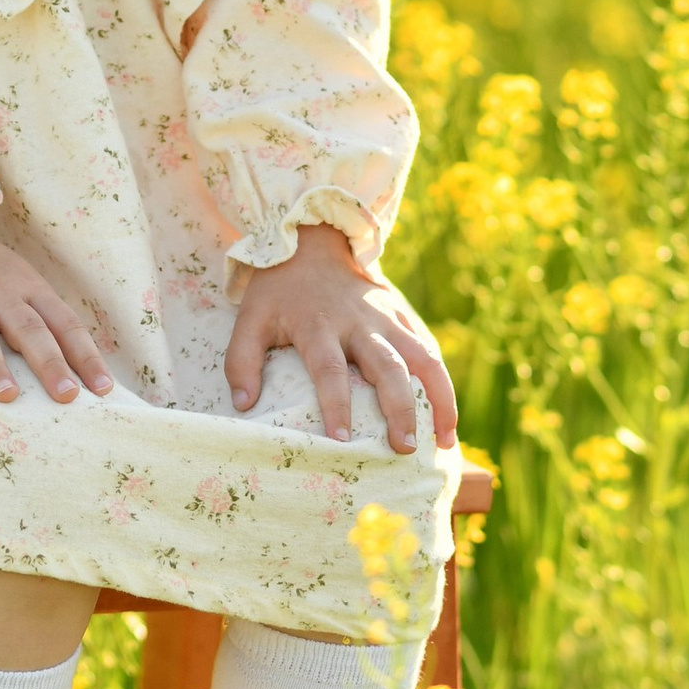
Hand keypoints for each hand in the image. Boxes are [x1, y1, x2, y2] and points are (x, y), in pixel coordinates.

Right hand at [0, 182, 113, 408]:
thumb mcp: (23, 287)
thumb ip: (45, 324)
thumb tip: (81, 377)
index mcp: (29, 290)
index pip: (64, 323)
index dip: (85, 355)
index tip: (103, 390)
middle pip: (28, 328)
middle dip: (49, 363)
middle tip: (66, 396)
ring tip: (7, 396)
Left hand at [224, 226, 456, 454]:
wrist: (310, 240)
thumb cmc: (278, 290)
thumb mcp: (250, 319)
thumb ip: (241, 361)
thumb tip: (244, 405)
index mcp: (319, 326)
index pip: (330, 370)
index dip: (336, 405)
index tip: (341, 440)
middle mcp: (359, 323)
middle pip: (387, 367)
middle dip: (399, 408)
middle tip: (404, 448)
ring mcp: (386, 318)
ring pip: (422, 358)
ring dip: (438, 398)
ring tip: (444, 441)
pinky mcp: (401, 315)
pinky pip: (428, 349)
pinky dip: (442, 383)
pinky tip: (446, 417)